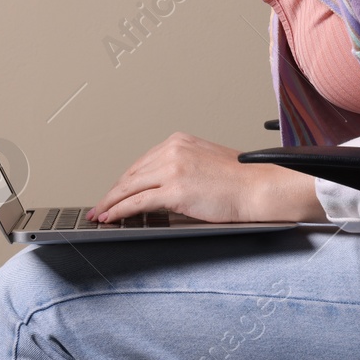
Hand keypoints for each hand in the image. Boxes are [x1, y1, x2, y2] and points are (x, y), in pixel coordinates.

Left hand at [87, 132, 328, 223]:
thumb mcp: (206, 163)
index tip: (115, 191)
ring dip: (110, 203)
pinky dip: (119, 211)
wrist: (259, 188)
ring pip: (129, 187)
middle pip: (132, 174)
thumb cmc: (241, 180)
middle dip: (113, 192)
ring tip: (100, 215)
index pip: (143, 162)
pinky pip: (137, 202)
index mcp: (180, 141)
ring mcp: (172, 169)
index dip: (125, 180)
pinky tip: (111, 218)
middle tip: (101, 206)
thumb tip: (162, 188)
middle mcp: (173, 150)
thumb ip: (182, 168)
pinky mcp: (174, 190)